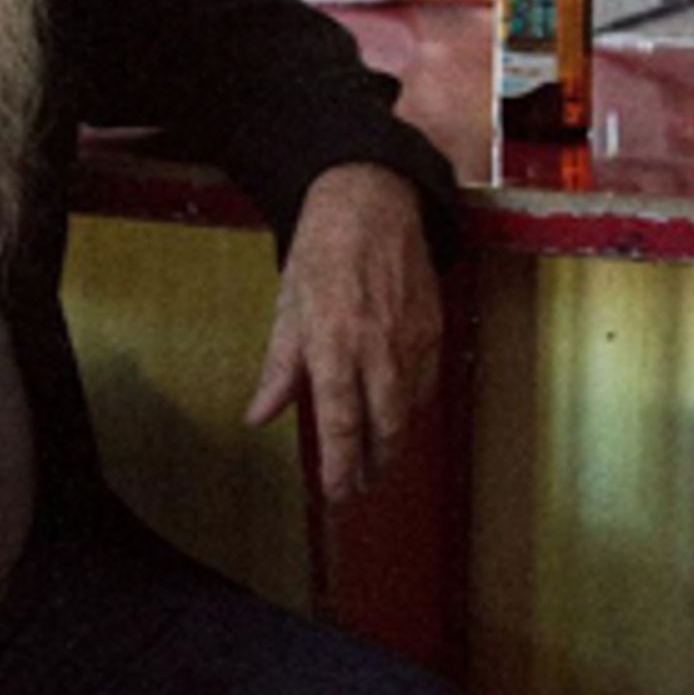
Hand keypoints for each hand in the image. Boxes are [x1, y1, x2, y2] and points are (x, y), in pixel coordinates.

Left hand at [244, 163, 441, 503]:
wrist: (372, 201)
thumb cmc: (323, 249)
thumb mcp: (287, 306)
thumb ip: (278, 368)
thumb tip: (259, 415)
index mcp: (334, 340)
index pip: (340, 422)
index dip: (339, 466)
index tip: (335, 493)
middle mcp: (377, 346)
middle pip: (383, 428)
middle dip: (371, 467)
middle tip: (357, 487)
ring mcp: (411, 339)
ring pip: (408, 412)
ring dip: (391, 444)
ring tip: (374, 462)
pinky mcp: (434, 329)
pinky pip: (426, 385)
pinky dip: (410, 408)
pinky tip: (395, 416)